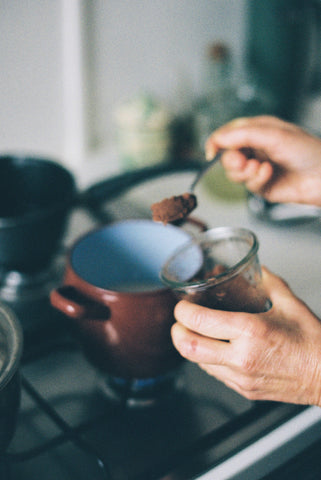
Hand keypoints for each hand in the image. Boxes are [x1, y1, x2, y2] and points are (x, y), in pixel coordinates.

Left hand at [171, 268, 320, 405]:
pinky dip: (206, 359)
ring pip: (197, 363)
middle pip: (188, 346)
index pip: (200, 321)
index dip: (182, 311)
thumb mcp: (289, 302)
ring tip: (195, 332)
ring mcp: (241, 377)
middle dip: (176, 331)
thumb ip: (267, 281)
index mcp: (251, 331)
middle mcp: (242, 357)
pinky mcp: (243, 390)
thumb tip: (254, 268)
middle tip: (179, 321)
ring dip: (190, 346)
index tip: (182, 305)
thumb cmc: (312, 342)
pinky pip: (213, 374)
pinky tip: (214, 349)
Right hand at [205, 116, 320, 206]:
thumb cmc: (306, 150)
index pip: (227, 134)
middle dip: (232, 161)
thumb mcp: (272, 135)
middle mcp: (254, 148)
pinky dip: (256, 179)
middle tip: (243, 162)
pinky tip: (269, 174)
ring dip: (245, 172)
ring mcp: (256, 167)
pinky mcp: (260, 185)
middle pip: (226, 156)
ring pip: (233, 173)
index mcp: (256, 130)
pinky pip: (247, 184)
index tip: (212, 152)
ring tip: (260, 168)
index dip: (216, 142)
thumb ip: (242, 135)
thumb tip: (217, 139)